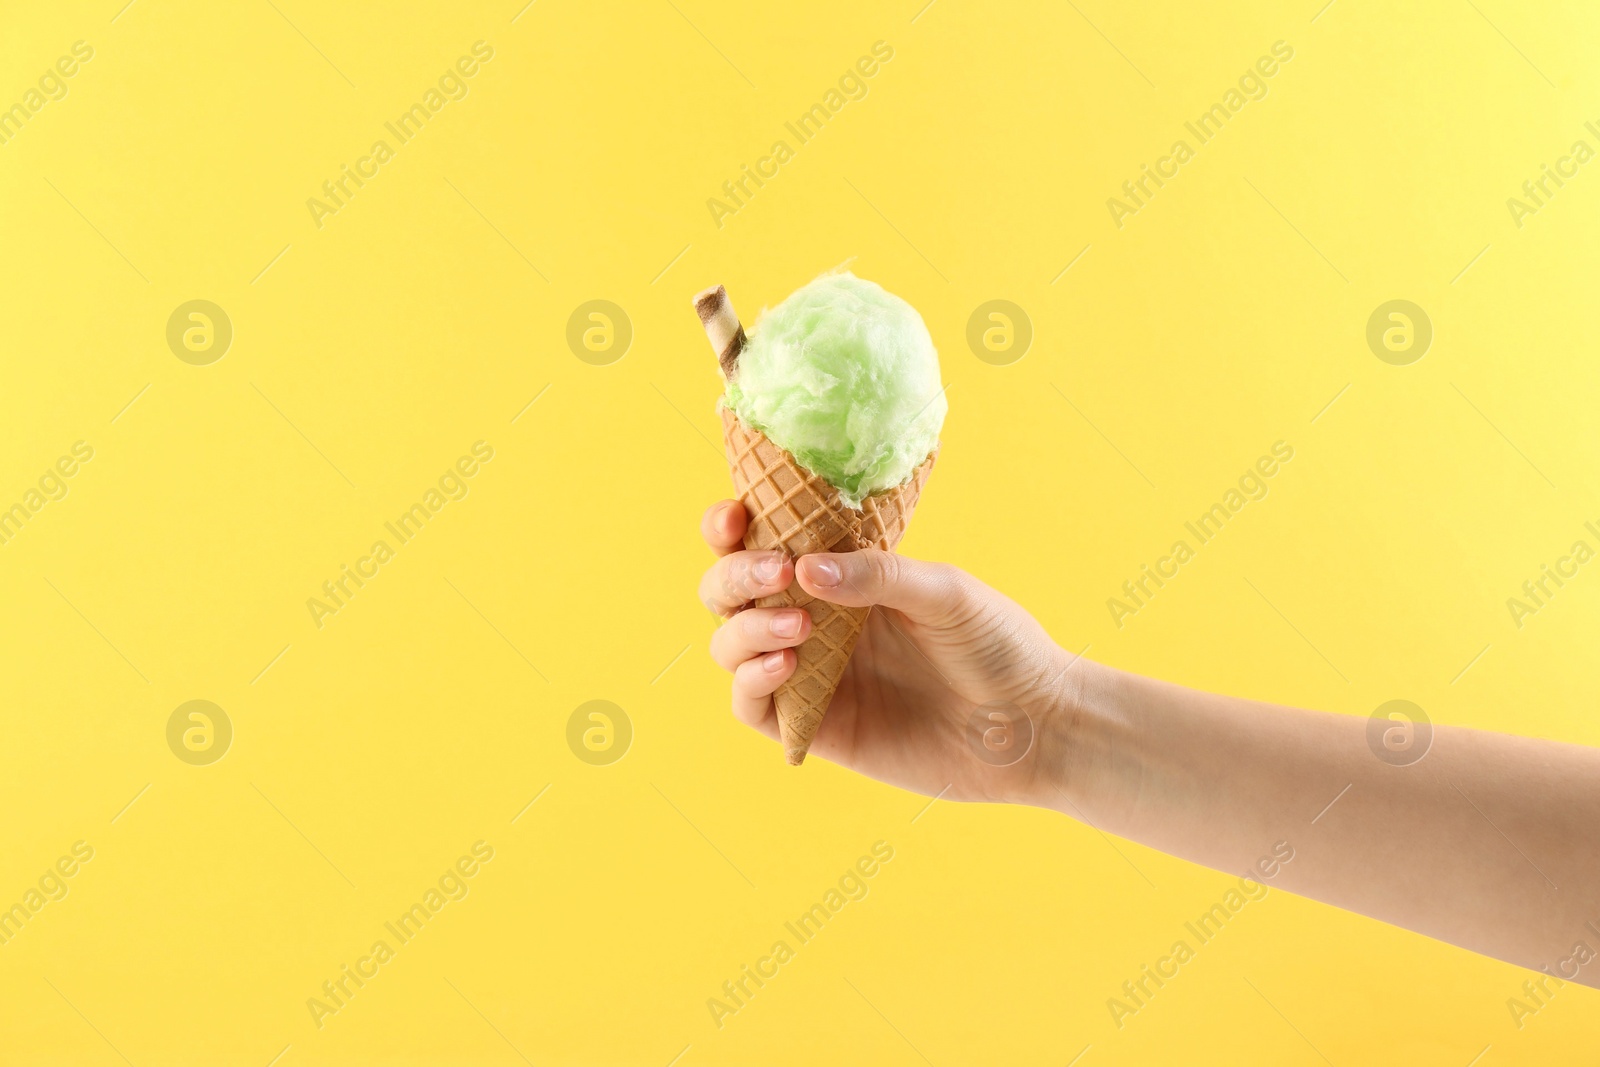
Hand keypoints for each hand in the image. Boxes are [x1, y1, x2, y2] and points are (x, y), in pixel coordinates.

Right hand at [698, 499, 1082, 803]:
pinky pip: (751, 706)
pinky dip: (751, 681)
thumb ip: (878, 575)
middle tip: (776, 573)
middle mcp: (816, 620)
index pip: (765, 541)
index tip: (736, 516)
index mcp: (843, 575)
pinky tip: (788, 666)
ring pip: (730, 645)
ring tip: (798, 628)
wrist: (1033, 726)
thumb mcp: (945, 592)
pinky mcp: (816, 727)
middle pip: (730, 591)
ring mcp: (811, 674)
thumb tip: (802, 568)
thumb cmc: (999, 645)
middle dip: (734, 576)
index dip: (733, 527)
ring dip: (745, 629)